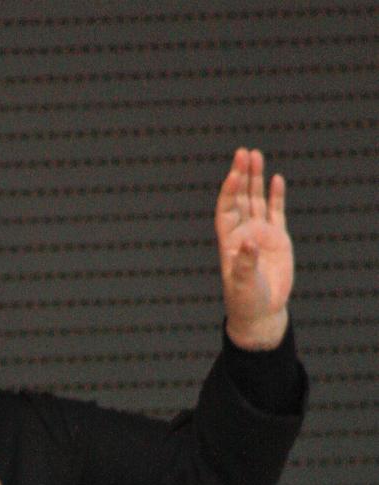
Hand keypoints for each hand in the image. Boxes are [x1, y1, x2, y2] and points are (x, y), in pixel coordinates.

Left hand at [215, 147, 293, 349]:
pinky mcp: (277, 238)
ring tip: (255, 155)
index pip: (226, 210)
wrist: (261, 312)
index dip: (229, 192)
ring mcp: (260, 233)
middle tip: (243, 152)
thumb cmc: (246, 300)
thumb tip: (249, 242)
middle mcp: (243, 232)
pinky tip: (276, 179)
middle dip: (241, 176)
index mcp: (229, 241)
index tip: (233, 175)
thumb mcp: (243, 284)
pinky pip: (276, 212)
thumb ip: (245, 264)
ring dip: (256, 179)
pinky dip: (276, 196)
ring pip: (256, 200)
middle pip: (240, 198)